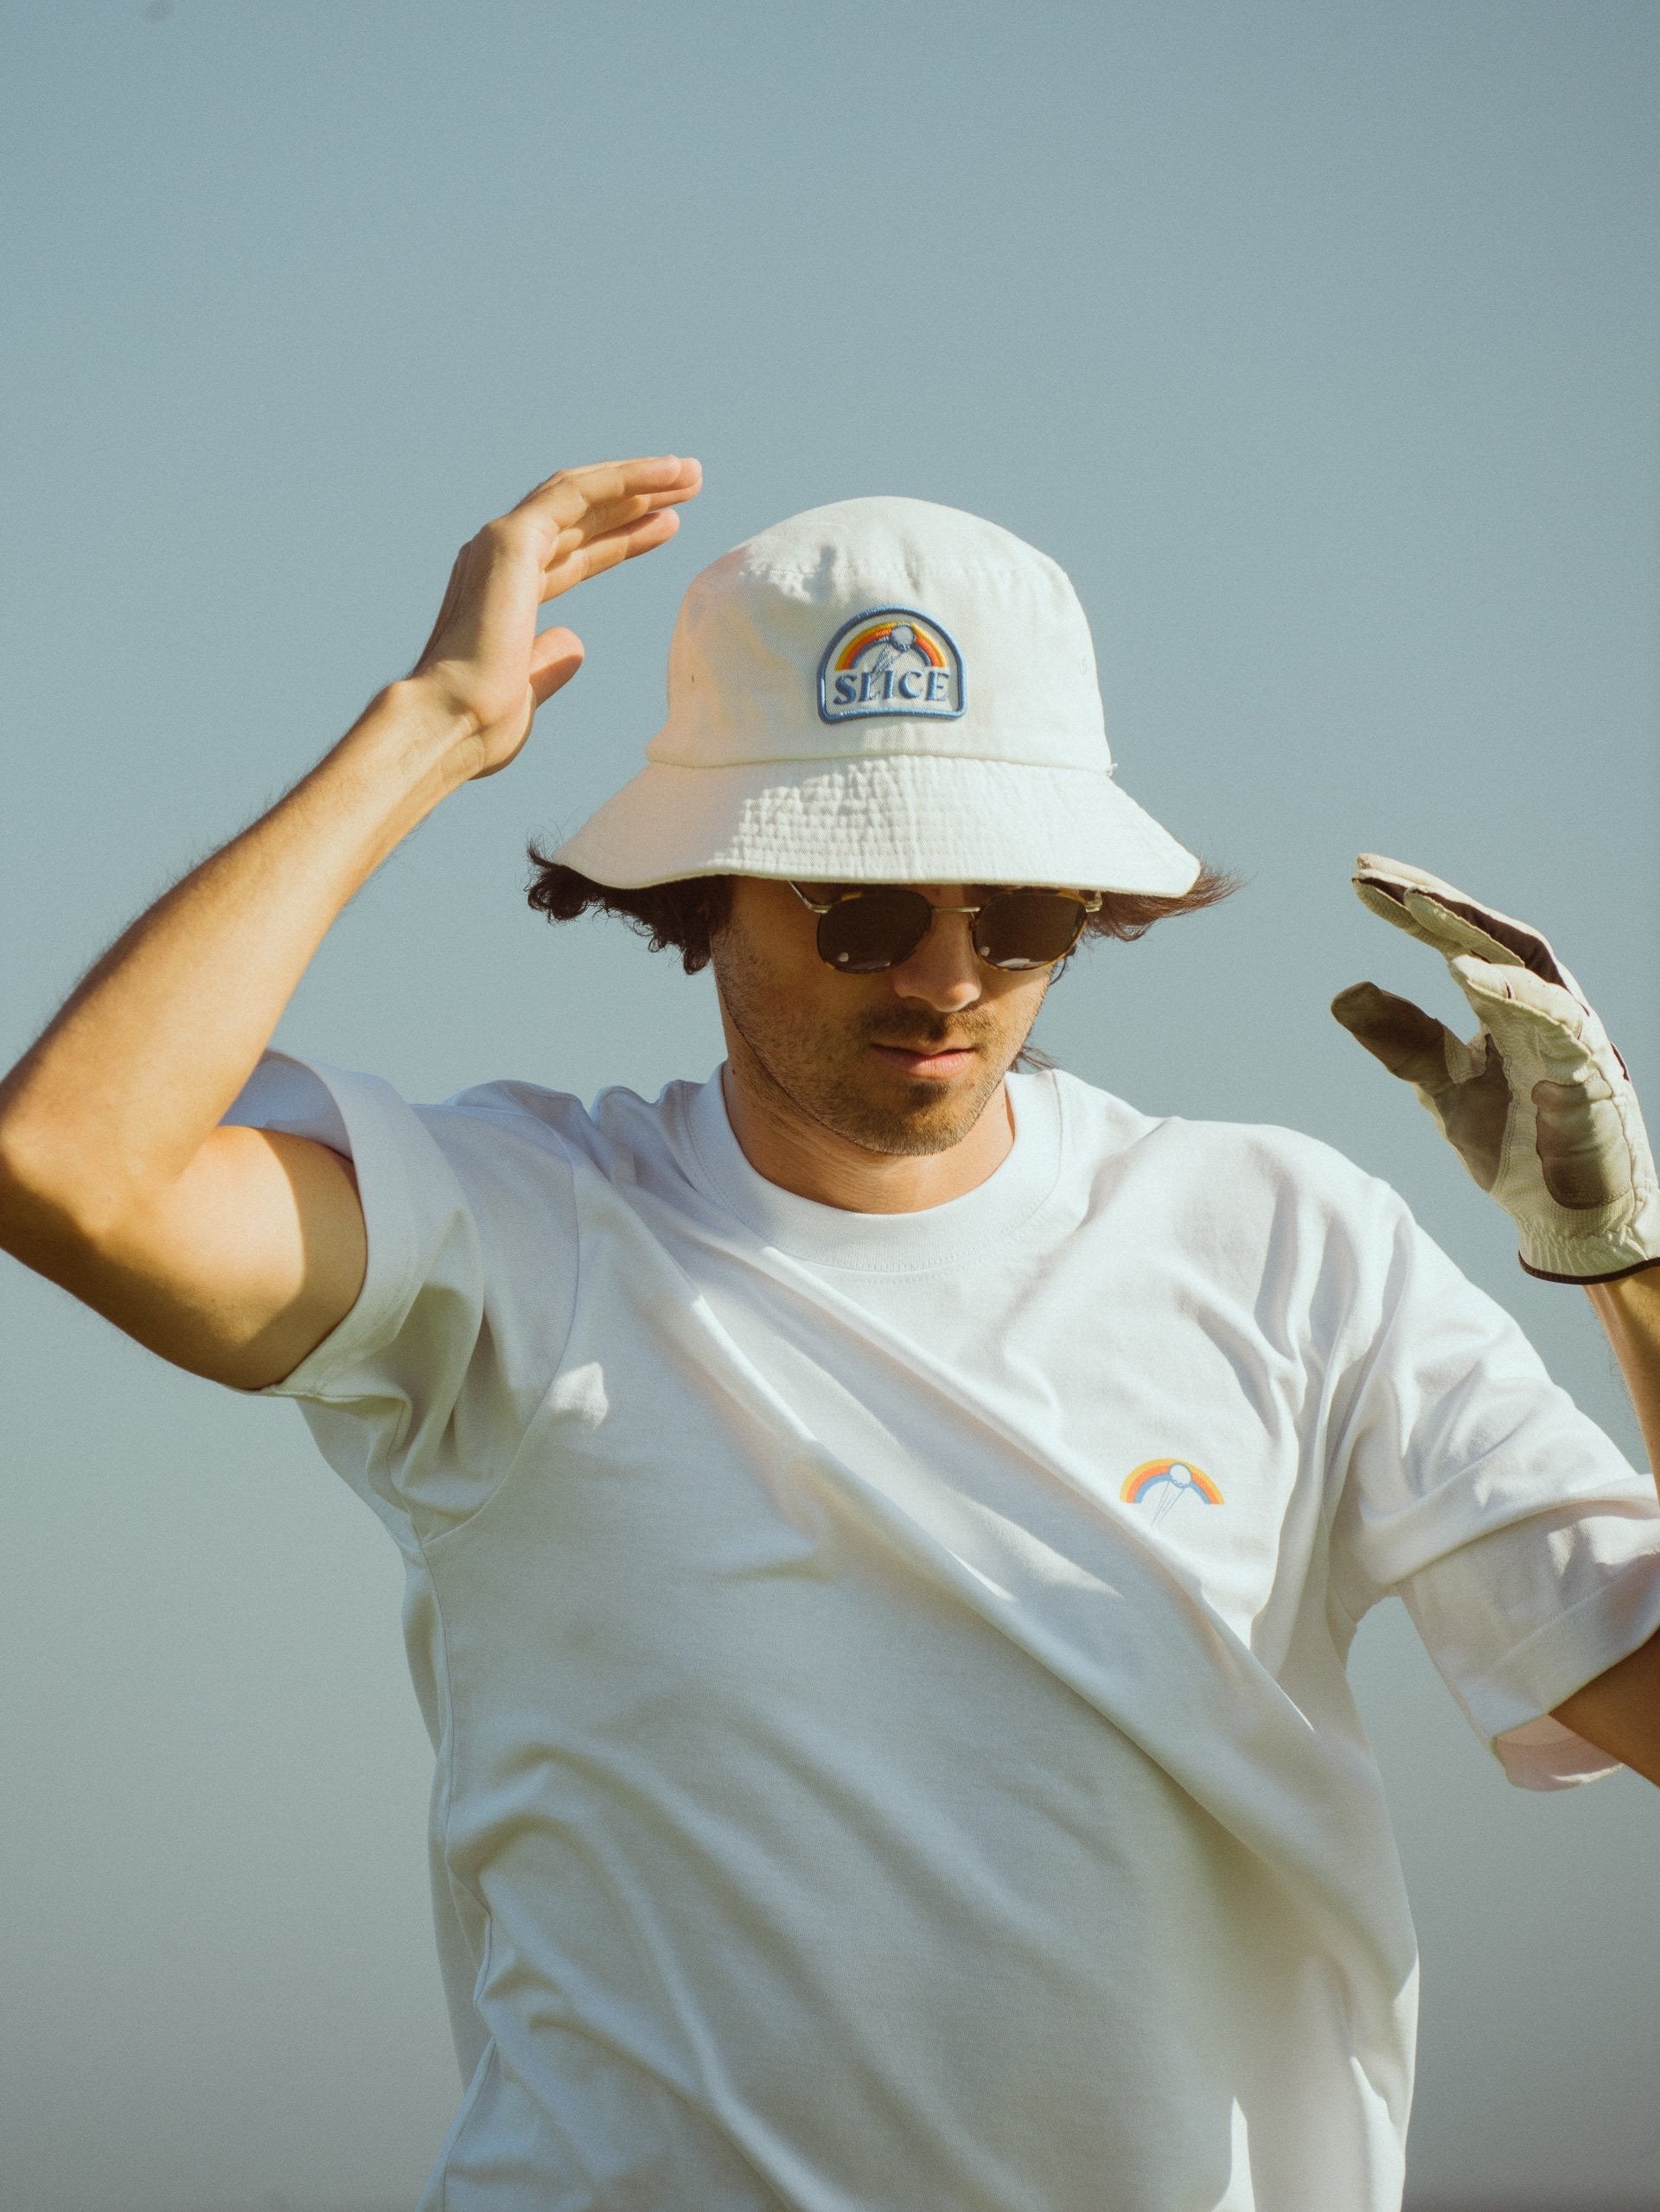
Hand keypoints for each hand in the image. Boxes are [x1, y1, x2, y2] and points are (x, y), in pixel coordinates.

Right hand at [410, 454, 701, 778]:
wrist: (450, 723)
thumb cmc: (482, 724)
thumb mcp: (529, 689)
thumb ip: (549, 662)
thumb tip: (573, 643)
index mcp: (506, 594)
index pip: (574, 554)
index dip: (621, 538)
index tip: (665, 525)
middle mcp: (500, 560)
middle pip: (581, 518)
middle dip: (634, 500)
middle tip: (688, 484)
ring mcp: (503, 544)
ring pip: (580, 496)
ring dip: (636, 480)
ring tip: (689, 472)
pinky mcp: (512, 538)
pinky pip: (577, 494)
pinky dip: (623, 478)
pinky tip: (666, 471)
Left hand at [1331, 855, 1659, 1282]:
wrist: (1567, 1218)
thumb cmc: (1516, 1147)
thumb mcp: (1444, 1087)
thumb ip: (1402, 1040)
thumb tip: (1344, 993)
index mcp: (1504, 1004)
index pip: (1452, 939)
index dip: (1407, 908)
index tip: (1357, 881)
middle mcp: (1537, 1004)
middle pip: (1484, 931)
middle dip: (1429, 897)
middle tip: (1371, 870)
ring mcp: (1565, 1030)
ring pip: (1521, 959)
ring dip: (1467, 929)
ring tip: (1413, 903)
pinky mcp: (1586, 1065)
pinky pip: (1551, 1016)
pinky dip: (1509, 989)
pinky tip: (1462, 971)